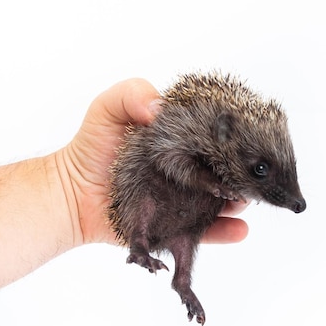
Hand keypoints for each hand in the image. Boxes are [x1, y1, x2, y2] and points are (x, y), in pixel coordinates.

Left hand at [57, 78, 248, 245]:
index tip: (248, 135)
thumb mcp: (108, 109)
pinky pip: (207, 231)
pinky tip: (240, 228)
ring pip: (224, 200)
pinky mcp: (179, 226)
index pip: (216, 136)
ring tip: (245, 197)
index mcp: (183, 142)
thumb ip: (131, 94)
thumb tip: (159, 110)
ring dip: (241, 199)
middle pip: (227, 169)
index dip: (234, 136)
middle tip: (252, 171)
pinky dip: (227, 231)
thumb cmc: (93, 148)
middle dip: (244, 170)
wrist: (73, 195)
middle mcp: (191, 170)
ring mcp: (187, 200)